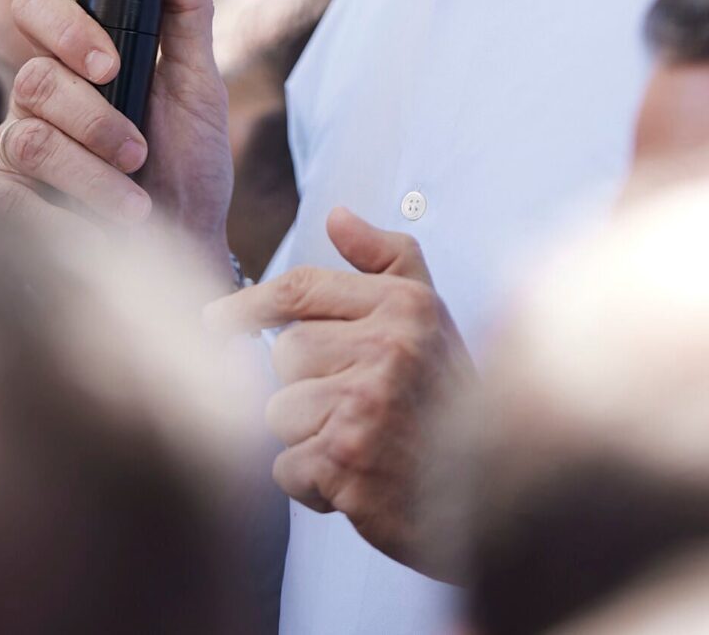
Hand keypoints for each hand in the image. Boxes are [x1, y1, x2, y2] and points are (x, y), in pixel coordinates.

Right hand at [0, 0, 233, 252]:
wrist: (183, 253)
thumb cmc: (190, 170)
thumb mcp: (201, 89)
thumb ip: (187, 13)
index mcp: (77, 60)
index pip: (36, 7)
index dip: (64, 27)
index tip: (112, 64)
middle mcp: (36, 98)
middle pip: (34, 78)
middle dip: (95, 120)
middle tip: (139, 151)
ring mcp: (10, 147)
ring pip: (27, 138)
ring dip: (91, 174)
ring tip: (135, 204)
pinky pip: (6, 190)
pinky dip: (62, 214)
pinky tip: (95, 230)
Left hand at [206, 207, 472, 575]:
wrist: (490, 492)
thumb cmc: (450, 403)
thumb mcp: (430, 317)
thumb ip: (385, 259)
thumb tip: (336, 216)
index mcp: (404, 306)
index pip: (302, 288)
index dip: (250, 303)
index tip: (218, 319)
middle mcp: (387, 349)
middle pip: (285, 355)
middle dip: (307, 385)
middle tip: (357, 407)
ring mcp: (366, 405)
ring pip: (279, 412)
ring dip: (308, 437)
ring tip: (361, 443)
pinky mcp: (347, 461)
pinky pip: (285, 467)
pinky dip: (312, 484)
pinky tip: (357, 480)